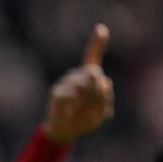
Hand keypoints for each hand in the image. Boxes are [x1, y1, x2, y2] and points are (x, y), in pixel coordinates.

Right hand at [41, 23, 114, 144]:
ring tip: (83, 111)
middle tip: (97, 102)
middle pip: (94, 73)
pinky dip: (75, 104)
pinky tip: (72, 111)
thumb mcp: (101, 113)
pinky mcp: (57, 93)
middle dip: (99, 89)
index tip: (101, 29)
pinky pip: (70, 94)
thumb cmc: (85, 120)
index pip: (92, 57)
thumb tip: (105, 82)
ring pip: (83, 84)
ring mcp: (66, 83)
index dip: (97, 43)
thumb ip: (105, 99)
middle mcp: (77, 76)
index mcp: (88, 78)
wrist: (65, 131)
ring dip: (88, 100)